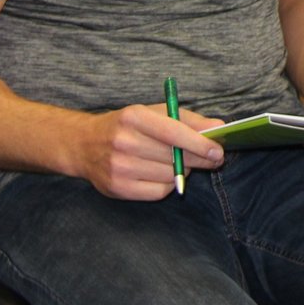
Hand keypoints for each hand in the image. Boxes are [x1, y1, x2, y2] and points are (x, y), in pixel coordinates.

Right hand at [74, 104, 224, 199]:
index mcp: (134, 117)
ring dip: (183, 170)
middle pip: (174, 156)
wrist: (83, 145)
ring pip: (169, 175)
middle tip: (214, 159)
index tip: (218, 150)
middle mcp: (123, 142)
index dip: (199, 143)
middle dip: (200, 159)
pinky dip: (168, 184)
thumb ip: (188, 120)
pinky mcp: (117, 188)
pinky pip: (158, 191)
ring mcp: (118, 167)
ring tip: (181, 162)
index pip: (173, 132)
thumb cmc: (127, 126)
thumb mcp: (154, 113)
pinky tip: (163, 174)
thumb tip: (219, 127)